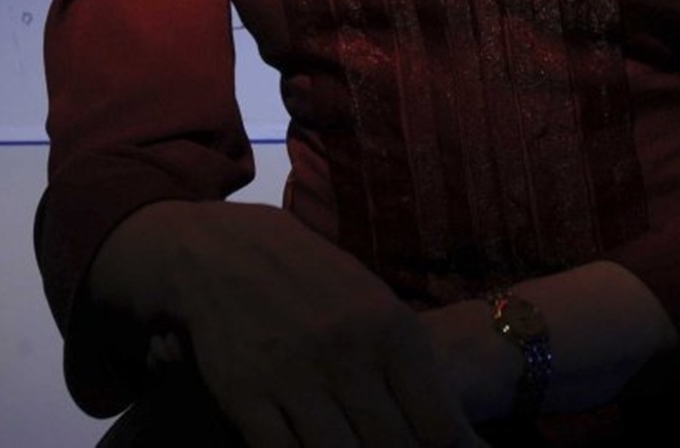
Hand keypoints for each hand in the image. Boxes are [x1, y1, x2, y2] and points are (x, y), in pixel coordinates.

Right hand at [92, 201, 480, 447]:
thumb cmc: (313, 278)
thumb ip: (410, 364)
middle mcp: (346, 356)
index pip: (440, 425)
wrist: (223, 251)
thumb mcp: (372, 303)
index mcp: (390, 329)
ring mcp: (294, 379)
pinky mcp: (246, 397)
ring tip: (359, 447)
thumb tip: (455, 431)